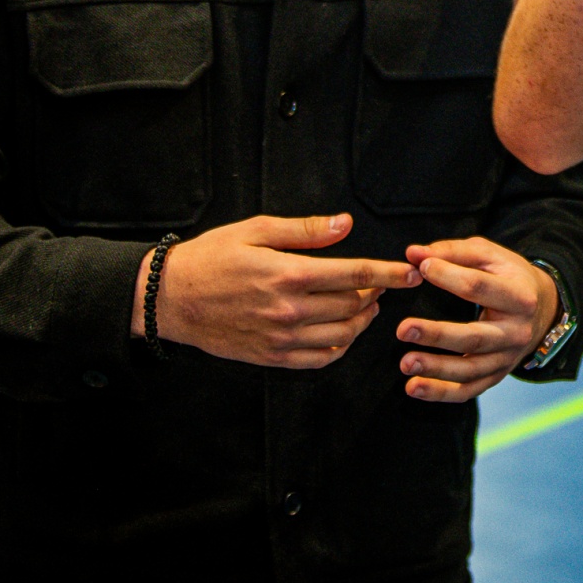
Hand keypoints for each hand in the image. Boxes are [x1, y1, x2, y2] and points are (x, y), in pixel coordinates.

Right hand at [136, 213, 418, 369]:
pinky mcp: (272, 357)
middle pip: (353, 305)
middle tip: (383, 283)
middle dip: (377, 294)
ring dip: (363, 320)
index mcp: (289, 274)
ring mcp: (281, 338)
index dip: (390, 274)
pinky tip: (343, 331)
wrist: (170, 299)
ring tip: (367, 306)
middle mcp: (290, 310)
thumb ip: (304, 230)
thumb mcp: (255, 230)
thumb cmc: (212, 257)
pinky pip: (320, 358)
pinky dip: (340, 346)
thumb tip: (345, 224)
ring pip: (342, 334)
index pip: (356, 275)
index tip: (412, 271)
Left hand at [395, 238, 560, 402]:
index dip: (449, 276)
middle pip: (475, 336)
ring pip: (470, 369)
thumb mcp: (490, 256)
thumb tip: (413, 253)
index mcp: (519, 296)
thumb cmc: (509, 277)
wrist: (543, 310)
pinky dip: (441, 393)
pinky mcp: (496, 376)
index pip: (480, 287)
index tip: (421, 268)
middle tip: (403, 329)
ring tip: (405, 363)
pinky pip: (468, 390)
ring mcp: (507, 358)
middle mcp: (516, 331)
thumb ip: (453, 251)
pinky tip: (414, 388)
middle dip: (437, 334)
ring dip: (436, 369)